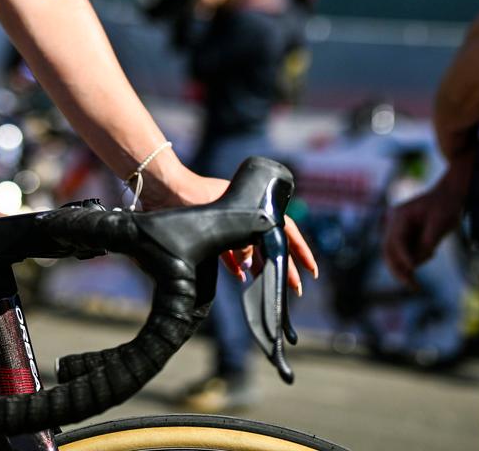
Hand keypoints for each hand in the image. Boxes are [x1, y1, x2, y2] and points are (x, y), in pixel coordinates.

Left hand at [145, 167, 319, 294]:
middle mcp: (246, 216)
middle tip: (296, 290)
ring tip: (271, 287)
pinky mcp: (214, 231)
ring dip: (262, 268)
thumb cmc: (196, 196)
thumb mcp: (224, 219)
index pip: (287, 231)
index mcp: (255, 207)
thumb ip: (236, 244)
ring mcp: (231, 224)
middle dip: (285, 267)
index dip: (301, 252)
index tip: (312, 272)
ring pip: (253, 250)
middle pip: (271, 245)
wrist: (165, 188)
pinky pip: (231, 252)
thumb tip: (245, 266)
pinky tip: (243, 278)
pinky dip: (237, 265)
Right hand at [382, 156, 472, 290]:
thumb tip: (414, 264)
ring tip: (433, 251)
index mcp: (399, 215)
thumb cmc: (446, 206)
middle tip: (414, 287)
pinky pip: (405, 253)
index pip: (395, 241)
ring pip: (396, 255)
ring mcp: (397, 229)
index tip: (413, 271)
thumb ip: (427, 243)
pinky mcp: (404, 235)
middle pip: (388, 252)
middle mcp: (393, 222)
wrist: (450, 195)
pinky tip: (432, 248)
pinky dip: (416, 257)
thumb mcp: (440, 223)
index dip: (403, 258)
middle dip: (399, 271)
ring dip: (411, 263)